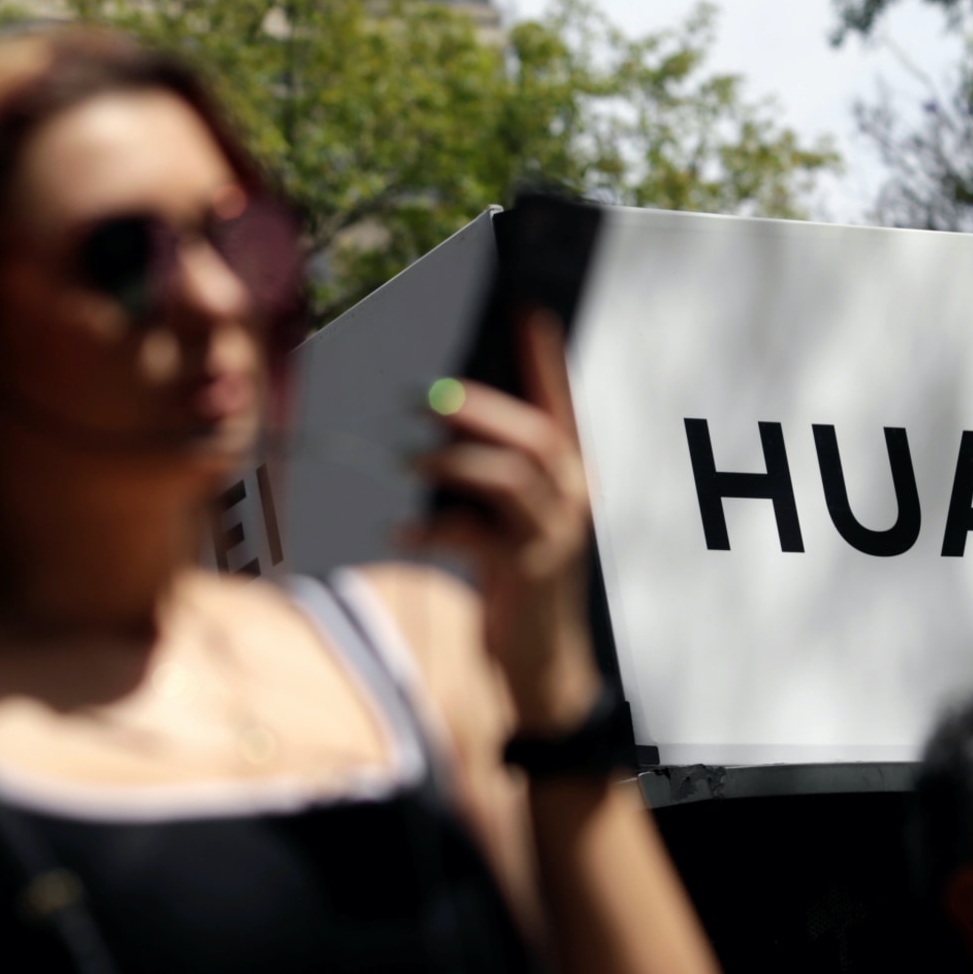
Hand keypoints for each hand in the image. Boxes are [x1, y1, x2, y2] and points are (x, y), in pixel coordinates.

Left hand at [409, 311, 600, 733]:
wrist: (539, 662)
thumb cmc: (517, 581)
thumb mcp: (513, 523)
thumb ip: (494, 476)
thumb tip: (439, 419)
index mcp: (574, 478)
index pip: (563, 407)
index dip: (546, 361)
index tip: (528, 311)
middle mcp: (573, 500)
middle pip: (533, 437)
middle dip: (478, 410)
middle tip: (423, 398)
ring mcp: (555, 537)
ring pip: (507, 479)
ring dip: (449, 464)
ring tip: (405, 463)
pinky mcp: (528, 573)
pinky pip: (474, 535)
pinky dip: (431, 528)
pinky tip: (398, 533)